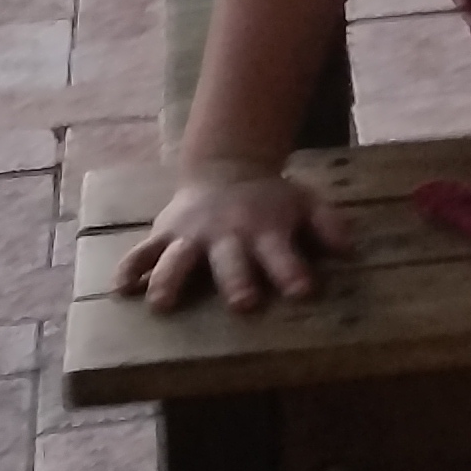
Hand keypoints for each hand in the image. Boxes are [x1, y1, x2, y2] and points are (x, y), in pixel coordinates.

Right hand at [117, 165, 346, 315]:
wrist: (227, 166)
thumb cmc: (271, 199)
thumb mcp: (306, 203)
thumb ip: (328, 225)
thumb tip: (350, 250)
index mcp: (266, 231)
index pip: (283, 256)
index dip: (292, 273)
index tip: (302, 292)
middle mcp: (228, 235)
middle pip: (231, 262)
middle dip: (237, 281)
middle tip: (243, 303)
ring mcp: (192, 235)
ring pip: (178, 259)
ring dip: (170, 280)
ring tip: (161, 304)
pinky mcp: (164, 233)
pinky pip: (142, 252)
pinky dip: (129, 269)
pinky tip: (120, 289)